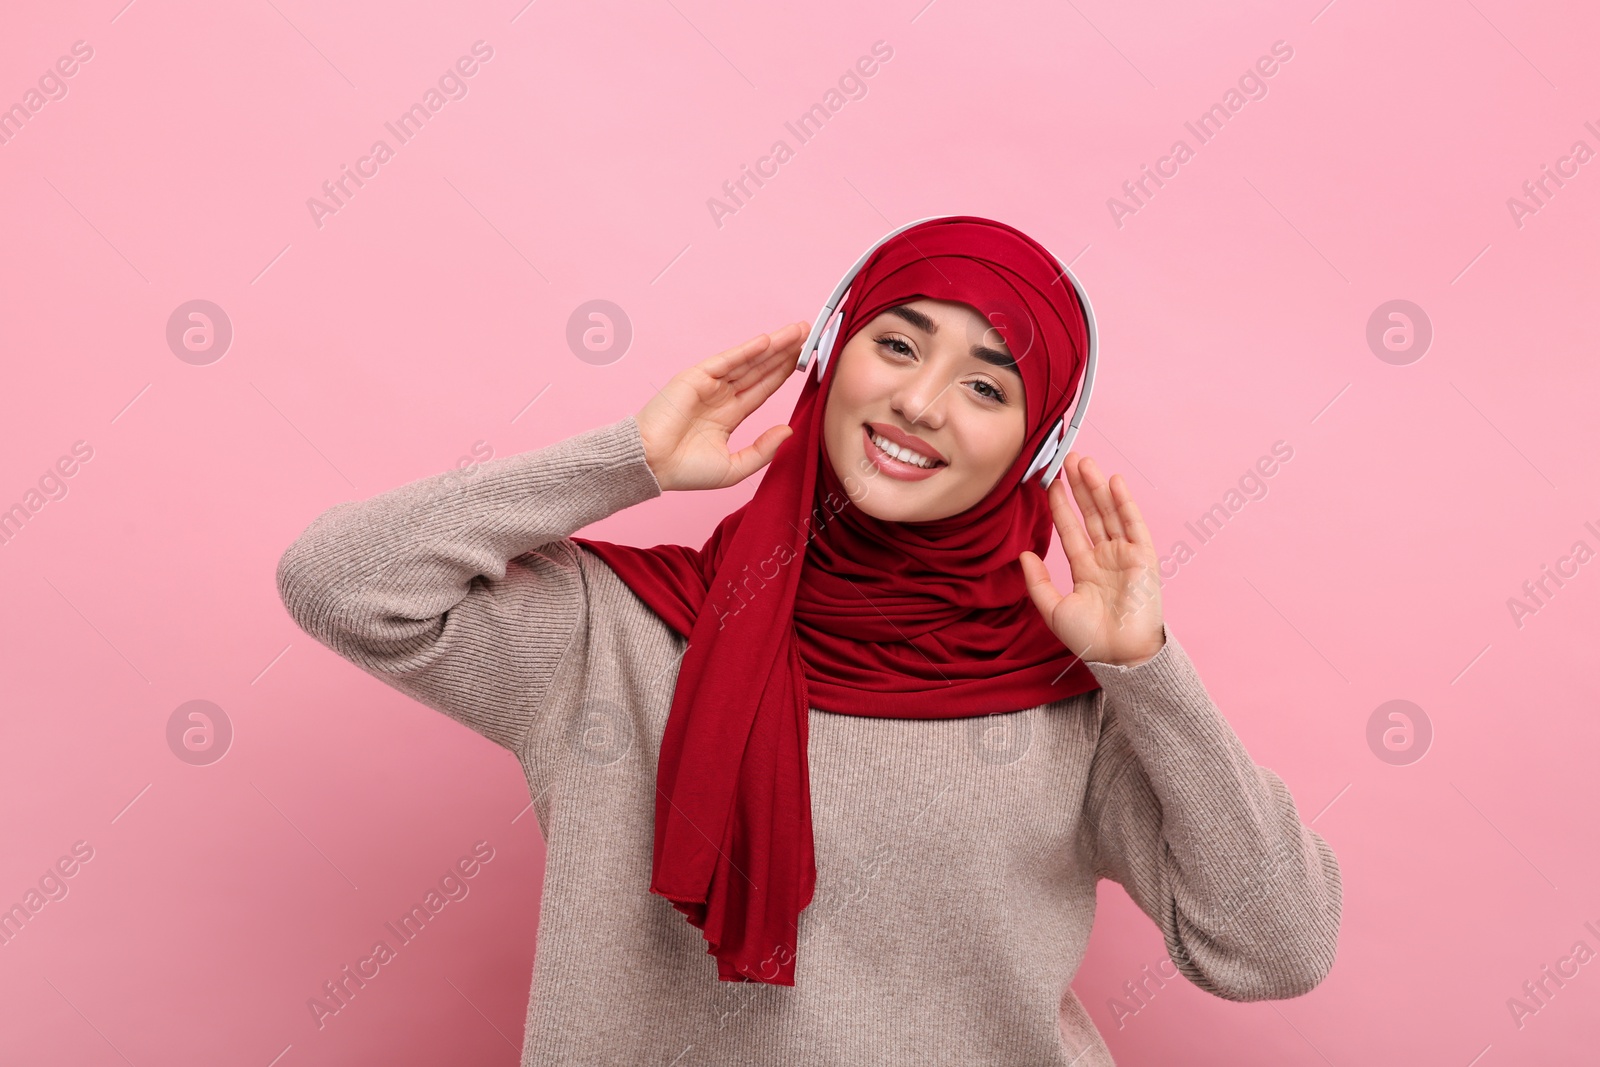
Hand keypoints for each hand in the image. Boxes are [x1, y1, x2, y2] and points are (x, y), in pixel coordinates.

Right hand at [637, 322, 810, 491]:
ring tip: (796, 331)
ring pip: (747, 361)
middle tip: (807, 333)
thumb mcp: (734, 467)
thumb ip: (762, 450)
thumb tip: (787, 431)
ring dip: (772, 345)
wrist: (651, 466)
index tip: (805, 360)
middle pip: (759, 369)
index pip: (761, 389)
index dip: (782, 373)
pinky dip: (746, 350)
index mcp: (728, 415)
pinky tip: (767, 341)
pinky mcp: (695, 378)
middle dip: (783, 352)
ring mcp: (708, 385)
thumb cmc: (684, 471)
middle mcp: (720, 396)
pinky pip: (726, 361)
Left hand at [1018, 453, 1164, 667]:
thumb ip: (1037, 582)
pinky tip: (1113, 481)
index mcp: (1085, 569)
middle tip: (1067, 460)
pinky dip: (1125, 503)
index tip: (1048, 483)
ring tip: (1084, 462)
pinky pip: (1133, 525)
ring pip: (1109, 513)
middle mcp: (1105, 558)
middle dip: (1078, 487)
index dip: (1060, 506)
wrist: (1119, 656)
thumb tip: (1023, 554)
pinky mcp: (1143, 558)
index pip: (1070, 529)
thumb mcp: (1053, 610)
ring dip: (1097, 487)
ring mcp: (1125, 556)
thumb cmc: (1090, 639)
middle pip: (1090, 514)